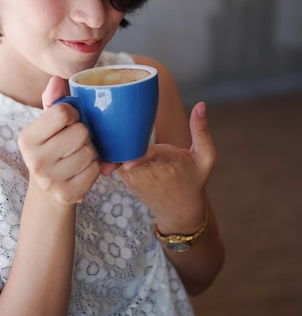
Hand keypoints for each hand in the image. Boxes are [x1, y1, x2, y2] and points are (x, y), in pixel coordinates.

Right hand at [18, 77, 100, 205]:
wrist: (48, 188)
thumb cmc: (51, 147)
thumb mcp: (46, 124)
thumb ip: (53, 99)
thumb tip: (56, 79)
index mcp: (27, 138)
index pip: (62, 112)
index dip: (73, 113)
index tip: (70, 120)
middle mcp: (35, 160)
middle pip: (80, 132)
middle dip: (83, 133)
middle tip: (75, 140)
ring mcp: (50, 179)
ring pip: (90, 151)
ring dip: (90, 151)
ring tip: (77, 154)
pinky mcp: (67, 194)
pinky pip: (95, 170)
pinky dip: (94, 167)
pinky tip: (82, 169)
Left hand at [117, 102, 215, 233]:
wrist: (179, 210)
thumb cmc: (193, 179)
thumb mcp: (205, 157)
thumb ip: (201, 130)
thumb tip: (201, 104)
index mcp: (169, 162)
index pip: (150, 158)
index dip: (138, 158)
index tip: (128, 162)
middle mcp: (147, 171)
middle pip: (128, 150)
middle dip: (120, 135)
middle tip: (113, 117)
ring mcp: (133, 177)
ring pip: (118, 154)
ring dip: (113, 140)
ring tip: (110, 123)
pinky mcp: (125, 179)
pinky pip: (114, 160)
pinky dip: (112, 150)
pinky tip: (109, 137)